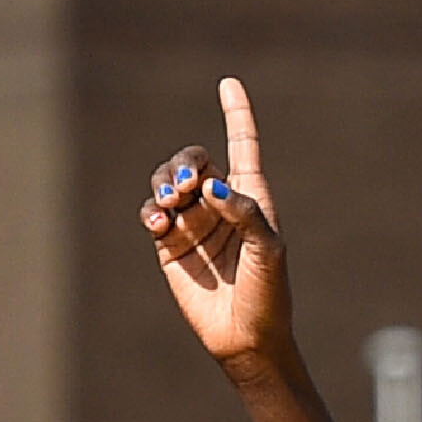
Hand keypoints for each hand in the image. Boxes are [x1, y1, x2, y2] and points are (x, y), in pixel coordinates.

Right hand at [142, 79, 292, 378]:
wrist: (247, 339)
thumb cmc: (269, 295)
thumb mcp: (269, 251)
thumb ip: (246, 212)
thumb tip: (212, 187)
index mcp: (251, 196)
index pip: (242, 144)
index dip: (236, 113)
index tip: (228, 83)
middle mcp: (220, 204)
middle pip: (193, 160)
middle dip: (184, 164)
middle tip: (186, 188)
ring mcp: (193, 224)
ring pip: (168, 183)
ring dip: (165, 184)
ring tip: (170, 204)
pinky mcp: (170, 245)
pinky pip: (153, 214)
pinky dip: (151, 212)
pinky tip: (159, 223)